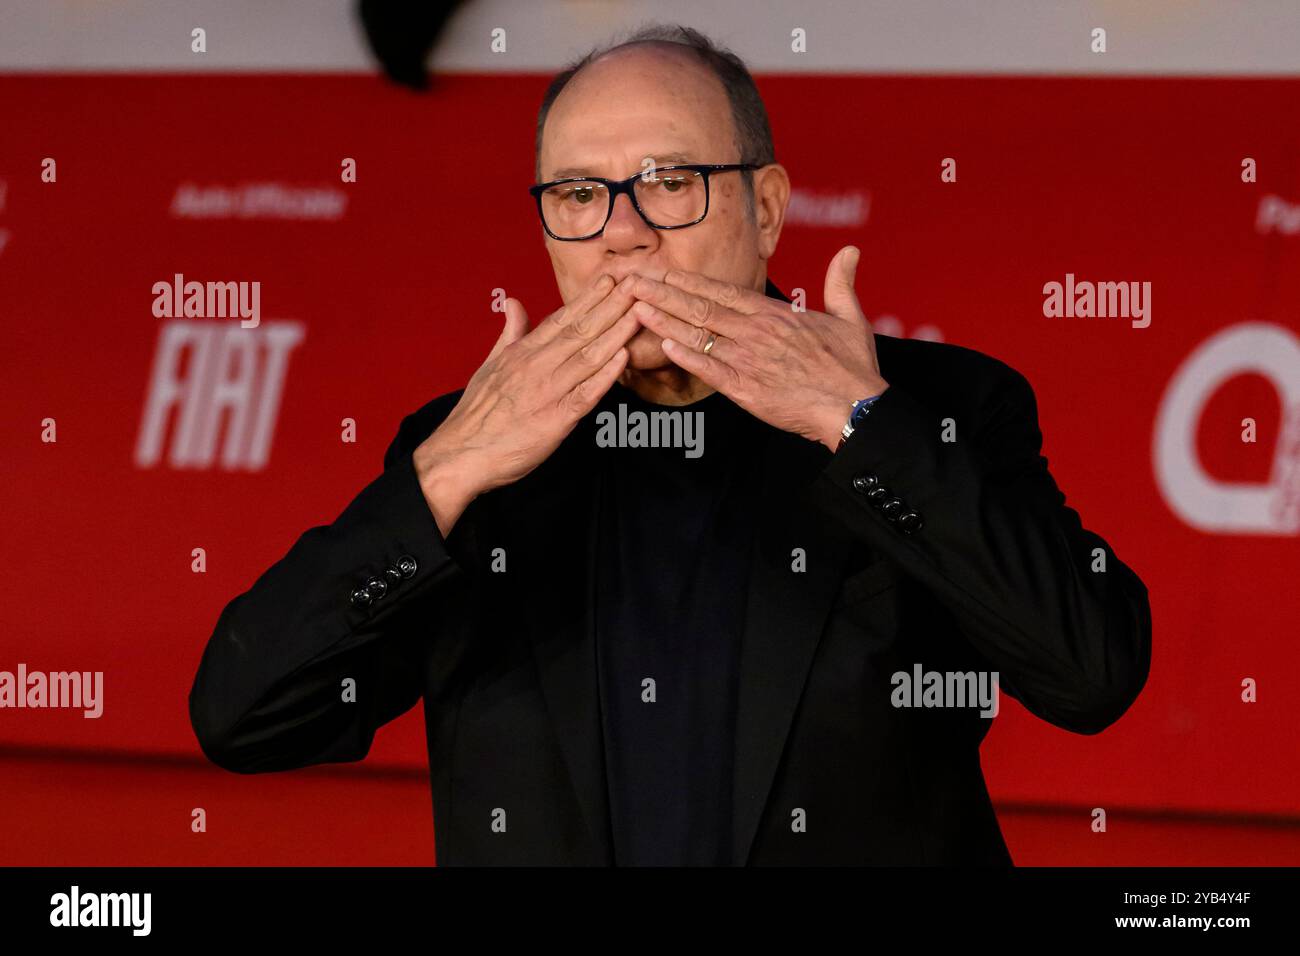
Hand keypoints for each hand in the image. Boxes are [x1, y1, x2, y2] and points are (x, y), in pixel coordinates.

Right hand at [413, 274, 641, 533]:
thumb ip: (509, 334)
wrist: (460, 454)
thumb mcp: (489, 365)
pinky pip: (586, 394)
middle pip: (581, 331)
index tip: (611, 280)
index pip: (561, 319)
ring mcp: (547, 392)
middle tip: (636, 284)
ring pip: (588, 356)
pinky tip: (623, 357)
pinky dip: (606, 375)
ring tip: (639, 311)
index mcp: (521, 353)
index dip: (589, 298)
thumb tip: (514, 304)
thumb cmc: (476, 414)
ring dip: (616, 333)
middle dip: (611, 306)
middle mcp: (536, 366)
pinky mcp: (555, 420)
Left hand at [628, 245, 887, 451]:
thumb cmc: (852, 367)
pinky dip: (687, 357)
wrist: (855, 408)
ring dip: (664, 320)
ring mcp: (749, 360)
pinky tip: (662, 345)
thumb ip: (841, 283)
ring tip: (634, 307)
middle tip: (631, 281)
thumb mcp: (850, 317)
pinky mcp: (746, 390)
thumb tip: (850, 251)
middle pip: (700, 307)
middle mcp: (756, 332)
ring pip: (699, 335)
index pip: (722, 290)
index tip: (661, 270)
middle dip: (662, 293)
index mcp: (774, 314)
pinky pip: (710, 370)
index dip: (687, 280)